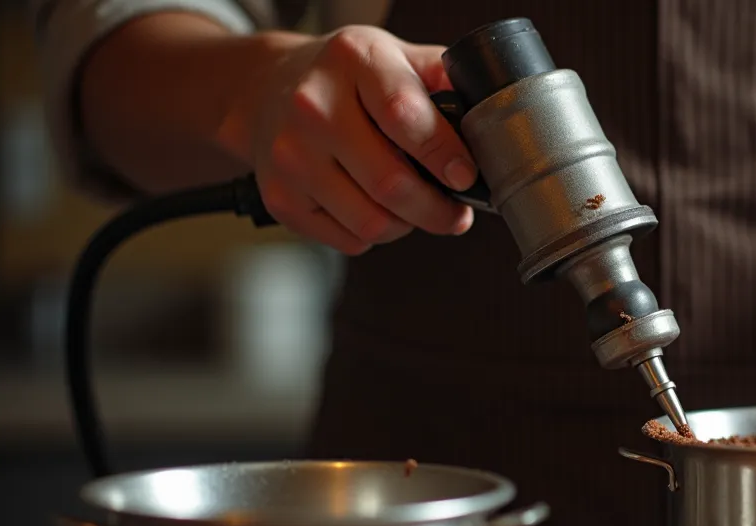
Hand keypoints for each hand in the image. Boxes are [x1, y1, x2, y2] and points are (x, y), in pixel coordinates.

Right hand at [216, 26, 475, 253]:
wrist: (268, 89)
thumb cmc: (346, 78)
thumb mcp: (394, 56)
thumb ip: (442, 78)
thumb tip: (487, 114)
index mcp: (353, 61)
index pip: (404, 116)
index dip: (444, 155)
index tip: (466, 176)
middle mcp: (313, 106)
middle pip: (390, 183)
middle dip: (437, 209)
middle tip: (456, 213)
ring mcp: (291, 155)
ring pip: (372, 222)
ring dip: (408, 226)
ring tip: (415, 209)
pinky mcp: (281, 197)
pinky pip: (348, 240)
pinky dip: (374, 235)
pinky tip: (376, 209)